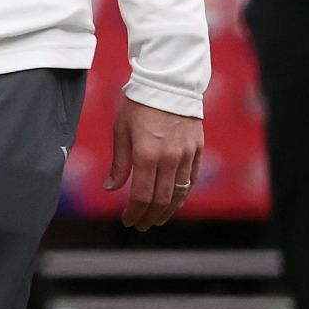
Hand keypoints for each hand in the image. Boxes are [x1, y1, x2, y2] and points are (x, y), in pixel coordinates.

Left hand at [105, 100, 203, 229]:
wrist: (168, 83)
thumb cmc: (139, 105)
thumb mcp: (122, 130)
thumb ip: (119, 163)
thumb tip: (111, 188)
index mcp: (146, 154)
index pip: (142, 196)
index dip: (134, 213)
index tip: (127, 220)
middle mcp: (169, 159)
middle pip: (161, 201)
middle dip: (149, 217)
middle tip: (141, 224)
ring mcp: (186, 155)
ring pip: (179, 194)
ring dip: (167, 211)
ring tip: (156, 219)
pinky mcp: (197, 150)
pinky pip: (191, 180)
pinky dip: (182, 194)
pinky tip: (173, 200)